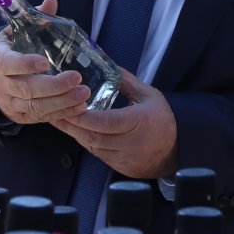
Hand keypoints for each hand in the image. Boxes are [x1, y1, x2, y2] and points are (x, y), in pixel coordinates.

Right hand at [0, 0, 89, 126]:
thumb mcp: (16, 31)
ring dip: (61, 103)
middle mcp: (0, 84)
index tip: (46, 62)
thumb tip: (51, 1)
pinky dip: (61, 114)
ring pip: (35, 107)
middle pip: (26, 89)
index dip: (25, 64)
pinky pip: (41, 118)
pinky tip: (79, 107)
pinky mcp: (21, 116)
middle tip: (76, 78)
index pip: (7, 64)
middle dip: (53, 86)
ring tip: (84, 94)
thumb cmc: (10, 49)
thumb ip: (35, 19)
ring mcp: (10, 103)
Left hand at [52, 69, 177, 178]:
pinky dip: (87, 143)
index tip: (69, 106)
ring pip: (93, 148)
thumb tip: (108, 65)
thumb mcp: (149, 95)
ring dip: (76, 134)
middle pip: (93, 136)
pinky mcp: (121, 167)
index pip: (105, 122)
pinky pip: (99, 155)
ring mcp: (125, 159)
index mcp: (138, 123)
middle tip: (54, 111)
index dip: (84, 116)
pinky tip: (77, 132)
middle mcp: (130, 144)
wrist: (179, 148)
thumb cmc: (164, 118)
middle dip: (71, 125)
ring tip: (59, 120)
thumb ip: (127, 82)